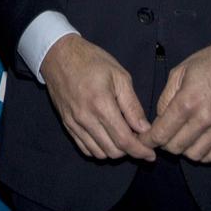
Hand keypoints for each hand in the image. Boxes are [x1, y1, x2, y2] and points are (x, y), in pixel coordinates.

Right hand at [37, 35, 153, 161]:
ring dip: (115, 151)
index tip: (151, 154)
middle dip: (130, 151)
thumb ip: (132, 105)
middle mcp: (86, 119)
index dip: (140, 151)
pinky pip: (85, 148)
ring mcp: (74, 124)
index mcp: (101, 105)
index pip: (124, 140)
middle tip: (138, 139)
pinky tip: (107, 138)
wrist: (59, 56)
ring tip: (123, 138)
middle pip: (112, 151)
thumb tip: (144, 129)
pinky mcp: (67, 125)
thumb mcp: (119, 76)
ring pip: (99, 153)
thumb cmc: (92, 61)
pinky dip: (99, 149)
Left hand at [146, 32, 210, 162]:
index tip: (142, 141)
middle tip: (163, 135)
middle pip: (175, 147)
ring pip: (194, 155)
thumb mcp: (180, 71)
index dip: (148, 141)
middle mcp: (204, 118)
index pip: (161, 133)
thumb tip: (160, 118)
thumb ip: (166, 97)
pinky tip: (198, 142)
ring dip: (183, 149)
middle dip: (163, 144)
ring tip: (181, 137)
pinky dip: (203, 154)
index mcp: (187, 101)